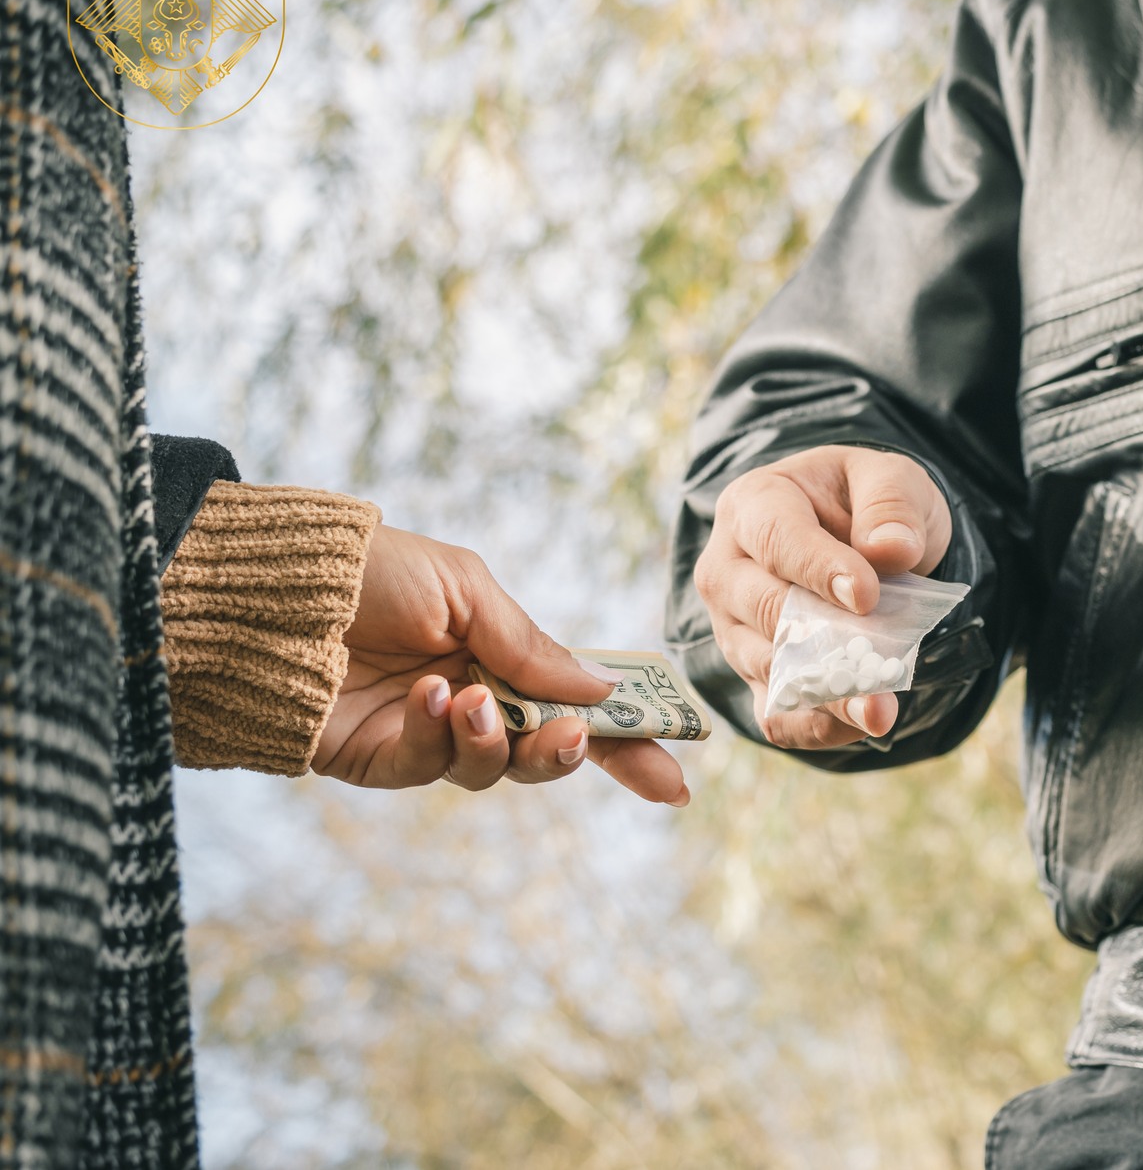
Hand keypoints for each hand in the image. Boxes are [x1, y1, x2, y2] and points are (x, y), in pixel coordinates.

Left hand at [313, 524, 690, 804]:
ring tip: (469, 700)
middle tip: (573, 741)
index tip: (677, 774)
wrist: (264, 590)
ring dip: (497, 742)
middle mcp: (472, 698)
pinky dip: (436, 735)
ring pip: (494, 770)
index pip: (577, 704)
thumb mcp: (464, 586)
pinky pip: (431, 766)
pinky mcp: (379, 760)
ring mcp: (427, 733)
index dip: (629, 740)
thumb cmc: (367, 570)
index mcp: (500, 652)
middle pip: (545, 751)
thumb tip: (602, 692)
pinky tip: (424, 697)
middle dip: (571, 754)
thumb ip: (529, 643)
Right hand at [694, 446, 950, 748]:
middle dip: (825, 641)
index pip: (776, 539)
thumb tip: (891, 550)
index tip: (867, 596)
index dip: (819, 569)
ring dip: (829, 693)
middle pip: (764, 610)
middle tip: (880, 666)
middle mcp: (727, 570)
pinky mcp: (754, 675)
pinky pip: (775, 714)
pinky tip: (863, 722)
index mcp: (753, 505)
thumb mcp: (891, 479)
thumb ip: (892, 505)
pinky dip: (818, 725)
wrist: (858, 540)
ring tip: (880, 708)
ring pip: (770, 668)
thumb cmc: (865, 503)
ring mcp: (733, 628)